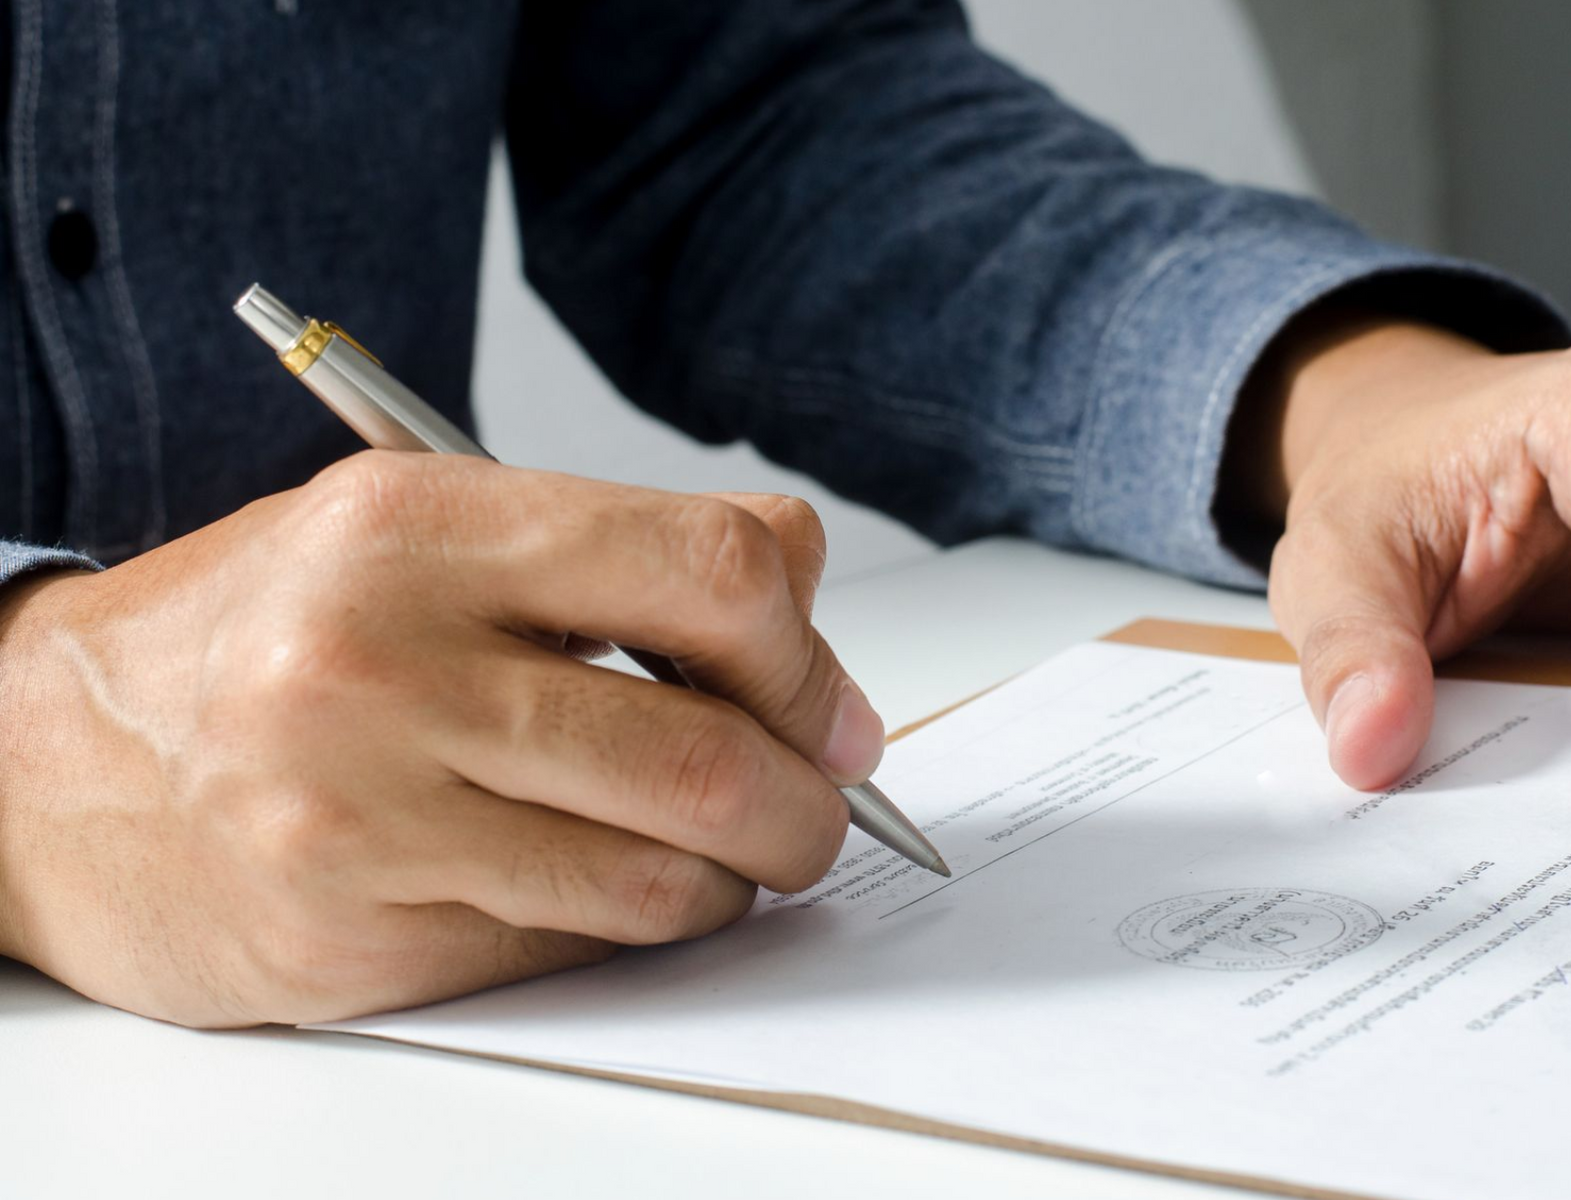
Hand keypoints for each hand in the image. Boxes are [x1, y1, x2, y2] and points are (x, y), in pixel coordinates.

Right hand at [0, 453, 878, 1026]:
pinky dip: (628, 929)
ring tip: (718, 855)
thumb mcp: (422, 528)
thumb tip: (809, 617)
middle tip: (814, 809)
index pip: (713, 575)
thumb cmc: (260, 635)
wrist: (41, 766)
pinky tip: (601, 888)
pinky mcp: (351, 944)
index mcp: (416, 526)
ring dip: (731, 880)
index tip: (826, 707)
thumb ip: (621, 551)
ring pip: (659, 880)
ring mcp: (356, 818)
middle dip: (807, 803)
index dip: (806, 656)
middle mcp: (377, 666)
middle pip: (707, 754)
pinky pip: (571, 951)